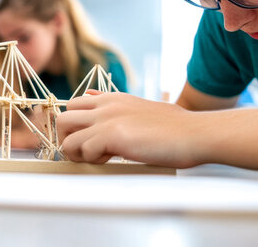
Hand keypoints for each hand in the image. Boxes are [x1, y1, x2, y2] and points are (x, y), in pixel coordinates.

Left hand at [57, 91, 203, 166]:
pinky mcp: (111, 135)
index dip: (76, 127)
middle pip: (62, 118)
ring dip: (75, 152)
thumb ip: (116, 106)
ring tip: (97, 158)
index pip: (74, 105)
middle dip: (68, 139)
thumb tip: (94, 98)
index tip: (90, 140)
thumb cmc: (174, 128)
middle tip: (86, 153)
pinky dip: (91, 160)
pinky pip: (82, 149)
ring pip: (65, 135)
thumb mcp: (140, 108)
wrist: (195, 133)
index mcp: (112, 98)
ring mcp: (106, 119)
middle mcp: (105, 105)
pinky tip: (111, 160)